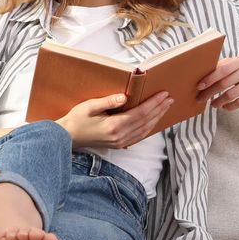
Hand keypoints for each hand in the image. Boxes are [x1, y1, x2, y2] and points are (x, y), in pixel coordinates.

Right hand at [57, 91, 172, 151]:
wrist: (69, 137)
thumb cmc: (77, 119)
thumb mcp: (90, 106)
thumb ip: (108, 102)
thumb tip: (124, 97)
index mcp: (114, 125)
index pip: (140, 113)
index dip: (153, 103)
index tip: (163, 95)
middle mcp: (120, 136)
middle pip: (146, 121)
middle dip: (159, 109)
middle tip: (169, 99)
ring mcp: (120, 142)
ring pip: (145, 130)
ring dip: (157, 118)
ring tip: (165, 108)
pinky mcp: (119, 144)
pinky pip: (139, 136)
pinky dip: (149, 128)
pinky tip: (153, 121)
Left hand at [195, 55, 238, 112]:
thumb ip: (227, 66)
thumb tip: (206, 74)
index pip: (221, 69)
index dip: (209, 78)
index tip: (199, 86)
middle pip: (224, 83)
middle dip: (210, 92)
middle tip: (201, 98)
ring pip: (231, 94)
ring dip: (219, 101)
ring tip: (213, 104)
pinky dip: (231, 106)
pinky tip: (225, 107)